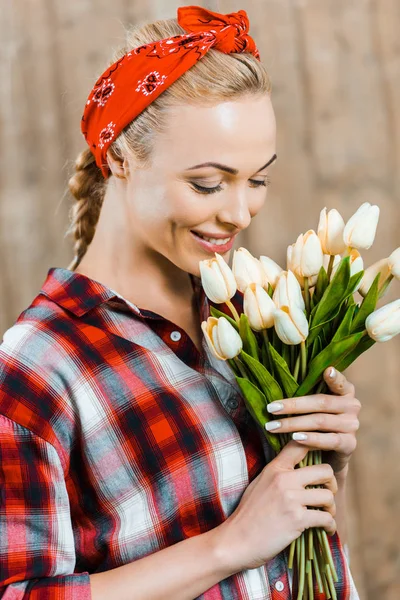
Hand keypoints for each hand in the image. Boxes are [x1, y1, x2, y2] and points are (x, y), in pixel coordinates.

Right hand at [215, 441, 337, 571]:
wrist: (237, 540)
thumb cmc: (248, 514)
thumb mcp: (259, 484)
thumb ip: (278, 474)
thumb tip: (297, 468)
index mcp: (275, 469)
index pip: (299, 445)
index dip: (316, 444)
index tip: (323, 455)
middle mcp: (284, 479)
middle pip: (325, 470)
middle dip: (331, 483)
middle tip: (327, 494)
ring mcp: (291, 499)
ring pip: (328, 496)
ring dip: (331, 508)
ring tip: (326, 514)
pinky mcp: (297, 519)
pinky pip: (326, 518)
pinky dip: (330, 526)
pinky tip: (327, 529)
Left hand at [265, 367, 360, 476]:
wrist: (328, 455)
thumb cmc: (315, 424)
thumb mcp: (311, 406)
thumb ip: (304, 393)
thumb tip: (277, 384)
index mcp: (344, 391)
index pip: (340, 382)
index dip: (335, 377)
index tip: (326, 370)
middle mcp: (351, 405)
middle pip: (322, 402)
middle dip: (293, 405)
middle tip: (271, 408)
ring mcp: (352, 425)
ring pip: (321, 421)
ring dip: (294, 424)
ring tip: (274, 426)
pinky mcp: (350, 444)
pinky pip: (329, 440)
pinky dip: (311, 439)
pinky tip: (296, 438)